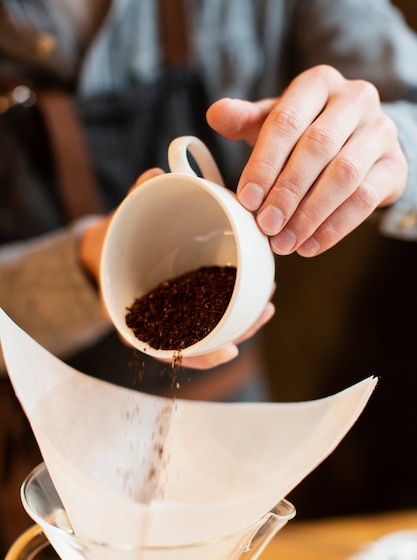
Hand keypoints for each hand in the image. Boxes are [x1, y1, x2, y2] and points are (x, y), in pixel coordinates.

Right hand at [79, 169, 274, 368]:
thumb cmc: (116, 239)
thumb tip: (155, 177)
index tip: (229, 352)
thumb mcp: (120, 221)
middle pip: (198, 345)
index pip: (166, 349)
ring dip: (242, 325)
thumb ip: (136, 199)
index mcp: (136, 316)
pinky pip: (214, 314)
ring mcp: (175, 315)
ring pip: (210, 332)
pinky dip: (237, 311)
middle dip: (233, 337)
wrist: (110, 247)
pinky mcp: (189, 303)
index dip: (199, 356)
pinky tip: (260, 298)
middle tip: (262, 316)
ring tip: (268, 307)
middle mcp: (158, 323)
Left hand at [207, 64, 407, 256]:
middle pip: (318, 147)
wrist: (360, 143)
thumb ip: (246, 120)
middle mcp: (355, 99)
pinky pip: (365, 199)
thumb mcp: (276, 121)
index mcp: (319, 83)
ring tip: (285, 242)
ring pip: (344, 175)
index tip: (247, 198)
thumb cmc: (309, 130)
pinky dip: (334, 227)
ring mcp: (380, 132)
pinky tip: (310, 245)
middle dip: (287, 192)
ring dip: (310, 214)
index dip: (265, 163)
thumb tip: (215, 114)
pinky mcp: (394, 166)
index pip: (287, 121)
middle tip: (266, 225)